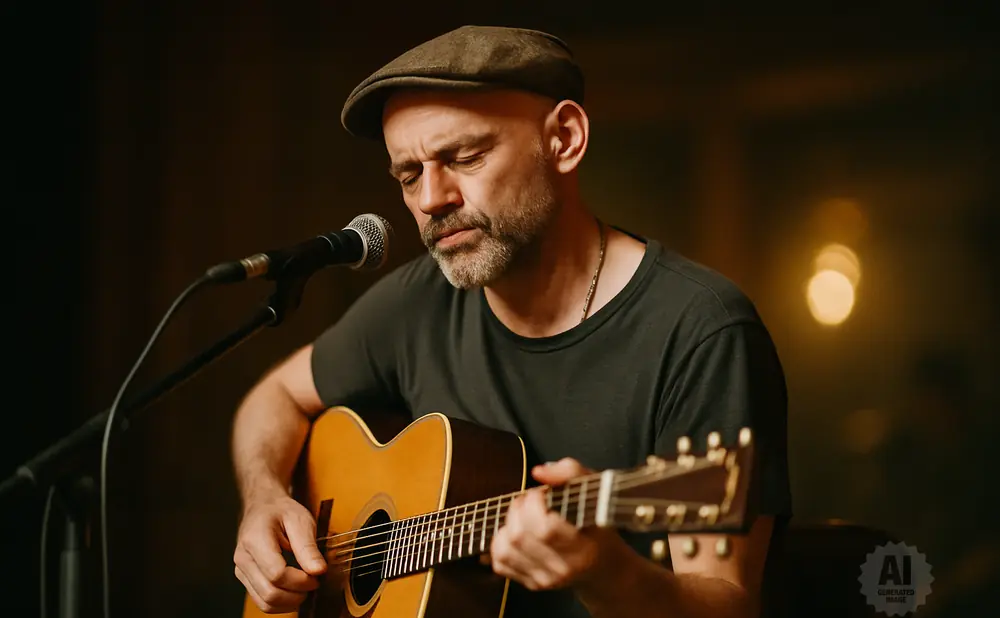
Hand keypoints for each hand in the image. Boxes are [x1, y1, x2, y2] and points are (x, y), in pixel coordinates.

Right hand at [234, 495, 327, 612]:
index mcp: (255, 539)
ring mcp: (241, 570)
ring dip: (290, 602)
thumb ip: (308, 547)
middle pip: (269, 592)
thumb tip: (318, 571)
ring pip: (265, 602)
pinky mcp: (246, 578)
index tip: (317, 575)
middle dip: (297, 594)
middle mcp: (243, 558)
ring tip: (305, 587)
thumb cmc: (281, 511)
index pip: (276, 573)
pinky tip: (294, 591)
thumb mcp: (300, 520)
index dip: (300, 580)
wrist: (264, 506)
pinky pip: (262, 601)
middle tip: (314, 582)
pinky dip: (281, 603)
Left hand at [489, 458, 620, 590]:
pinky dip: (500, 544)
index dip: (534, 504)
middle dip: (517, 509)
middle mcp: (563, 568)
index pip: (545, 528)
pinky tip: (515, 533)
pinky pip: (501, 564)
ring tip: (521, 515)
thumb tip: (538, 472)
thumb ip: (570, 472)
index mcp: (583, 548)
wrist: (604, 568)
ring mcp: (546, 579)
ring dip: (506, 525)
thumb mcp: (597, 492)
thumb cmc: (599, 525)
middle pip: (520, 537)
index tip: (539, 493)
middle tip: (528, 501)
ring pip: (505, 550)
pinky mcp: (532, 584)